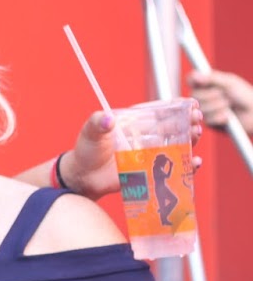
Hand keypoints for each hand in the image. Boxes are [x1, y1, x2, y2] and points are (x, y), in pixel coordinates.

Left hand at [58, 103, 204, 198]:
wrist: (82, 176)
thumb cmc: (86, 150)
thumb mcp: (90, 132)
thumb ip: (98, 122)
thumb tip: (107, 119)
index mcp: (136, 123)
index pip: (160, 112)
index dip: (177, 107)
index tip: (191, 104)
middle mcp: (147, 138)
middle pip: (174, 128)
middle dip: (189, 122)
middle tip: (197, 119)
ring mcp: (151, 155)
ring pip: (178, 146)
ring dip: (191, 140)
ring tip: (196, 134)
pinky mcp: (151, 173)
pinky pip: (172, 169)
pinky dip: (185, 167)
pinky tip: (194, 162)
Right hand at [188, 68, 252, 134]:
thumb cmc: (244, 95)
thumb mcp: (229, 83)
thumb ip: (212, 78)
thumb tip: (195, 75)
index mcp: (206, 84)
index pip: (191, 80)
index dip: (194, 81)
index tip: (202, 81)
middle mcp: (202, 97)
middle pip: (195, 95)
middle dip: (214, 95)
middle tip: (226, 95)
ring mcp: (204, 110)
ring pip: (203, 108)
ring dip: (220, 106)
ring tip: (230, 106)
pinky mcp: (209, 123)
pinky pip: (209, 119)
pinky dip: (222, 117)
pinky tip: (229, 116)